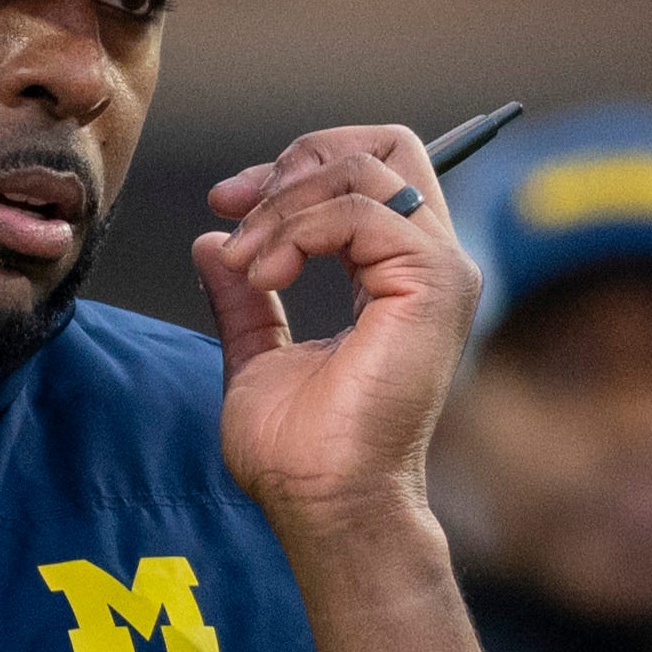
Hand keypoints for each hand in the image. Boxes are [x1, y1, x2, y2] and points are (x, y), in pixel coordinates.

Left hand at [191, 123, 483, 543]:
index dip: (294, 169)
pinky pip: (357, 210)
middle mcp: (432, 263)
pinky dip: (296, 230)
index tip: (227, 207)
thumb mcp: (256, 354)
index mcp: (400, 274)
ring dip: (283, 205)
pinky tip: (266, 278)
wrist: (326, 505)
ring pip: (364, 169)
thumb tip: (211, 242)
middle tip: (238, 208)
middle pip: (384, 145)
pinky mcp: (432, 285)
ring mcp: (440, 271)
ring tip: (248, 265)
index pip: (368, 169)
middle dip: (299, 160)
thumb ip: (245, 298)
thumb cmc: (301, 455)